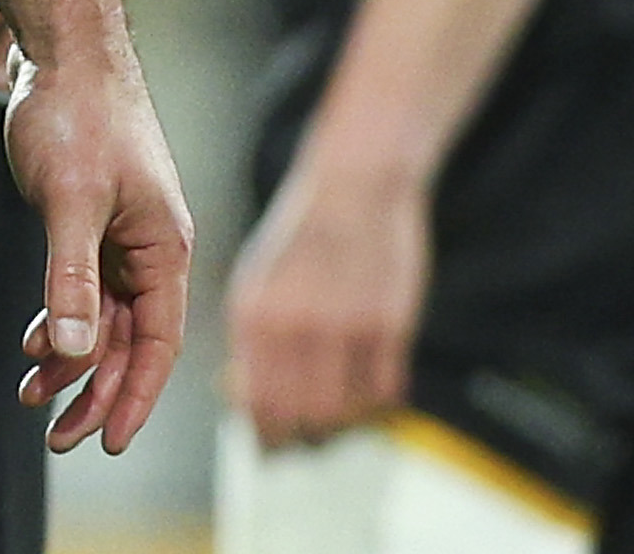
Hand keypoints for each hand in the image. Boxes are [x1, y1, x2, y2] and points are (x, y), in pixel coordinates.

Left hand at [1, 34, 194, 456]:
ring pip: (105, 318)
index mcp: (165, 249)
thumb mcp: (70, 200)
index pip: (158, 344)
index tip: (106, 442)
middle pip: (132, 341)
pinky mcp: (92, 220)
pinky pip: (85, 288)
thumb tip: (79, 349)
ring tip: (31, 396)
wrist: (61, 49)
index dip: (135, 396)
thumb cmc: (75, 115)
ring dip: (73, 358)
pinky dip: (62, 318)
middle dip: (96, 390)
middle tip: (56, 437)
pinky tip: (35, 343)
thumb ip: (73, 277)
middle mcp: (152, 249)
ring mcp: (123, 235)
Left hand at [227, 146, 430, 450]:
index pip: (255, 401)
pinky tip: (366, 394)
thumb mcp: (257, 281)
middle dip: (298, 439)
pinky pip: (383, 392)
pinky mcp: (390, 326)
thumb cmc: (300, 237)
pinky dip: (374, 404)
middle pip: (298, 416)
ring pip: (342, 412)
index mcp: (253, 313)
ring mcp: (346, 328)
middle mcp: (295, 325)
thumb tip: (243, 397)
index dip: (263, 432)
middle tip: (301, 443)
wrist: (354, 188)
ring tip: (333, 422)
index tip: (267, 445)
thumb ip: (253, 341)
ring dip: (338, 425)